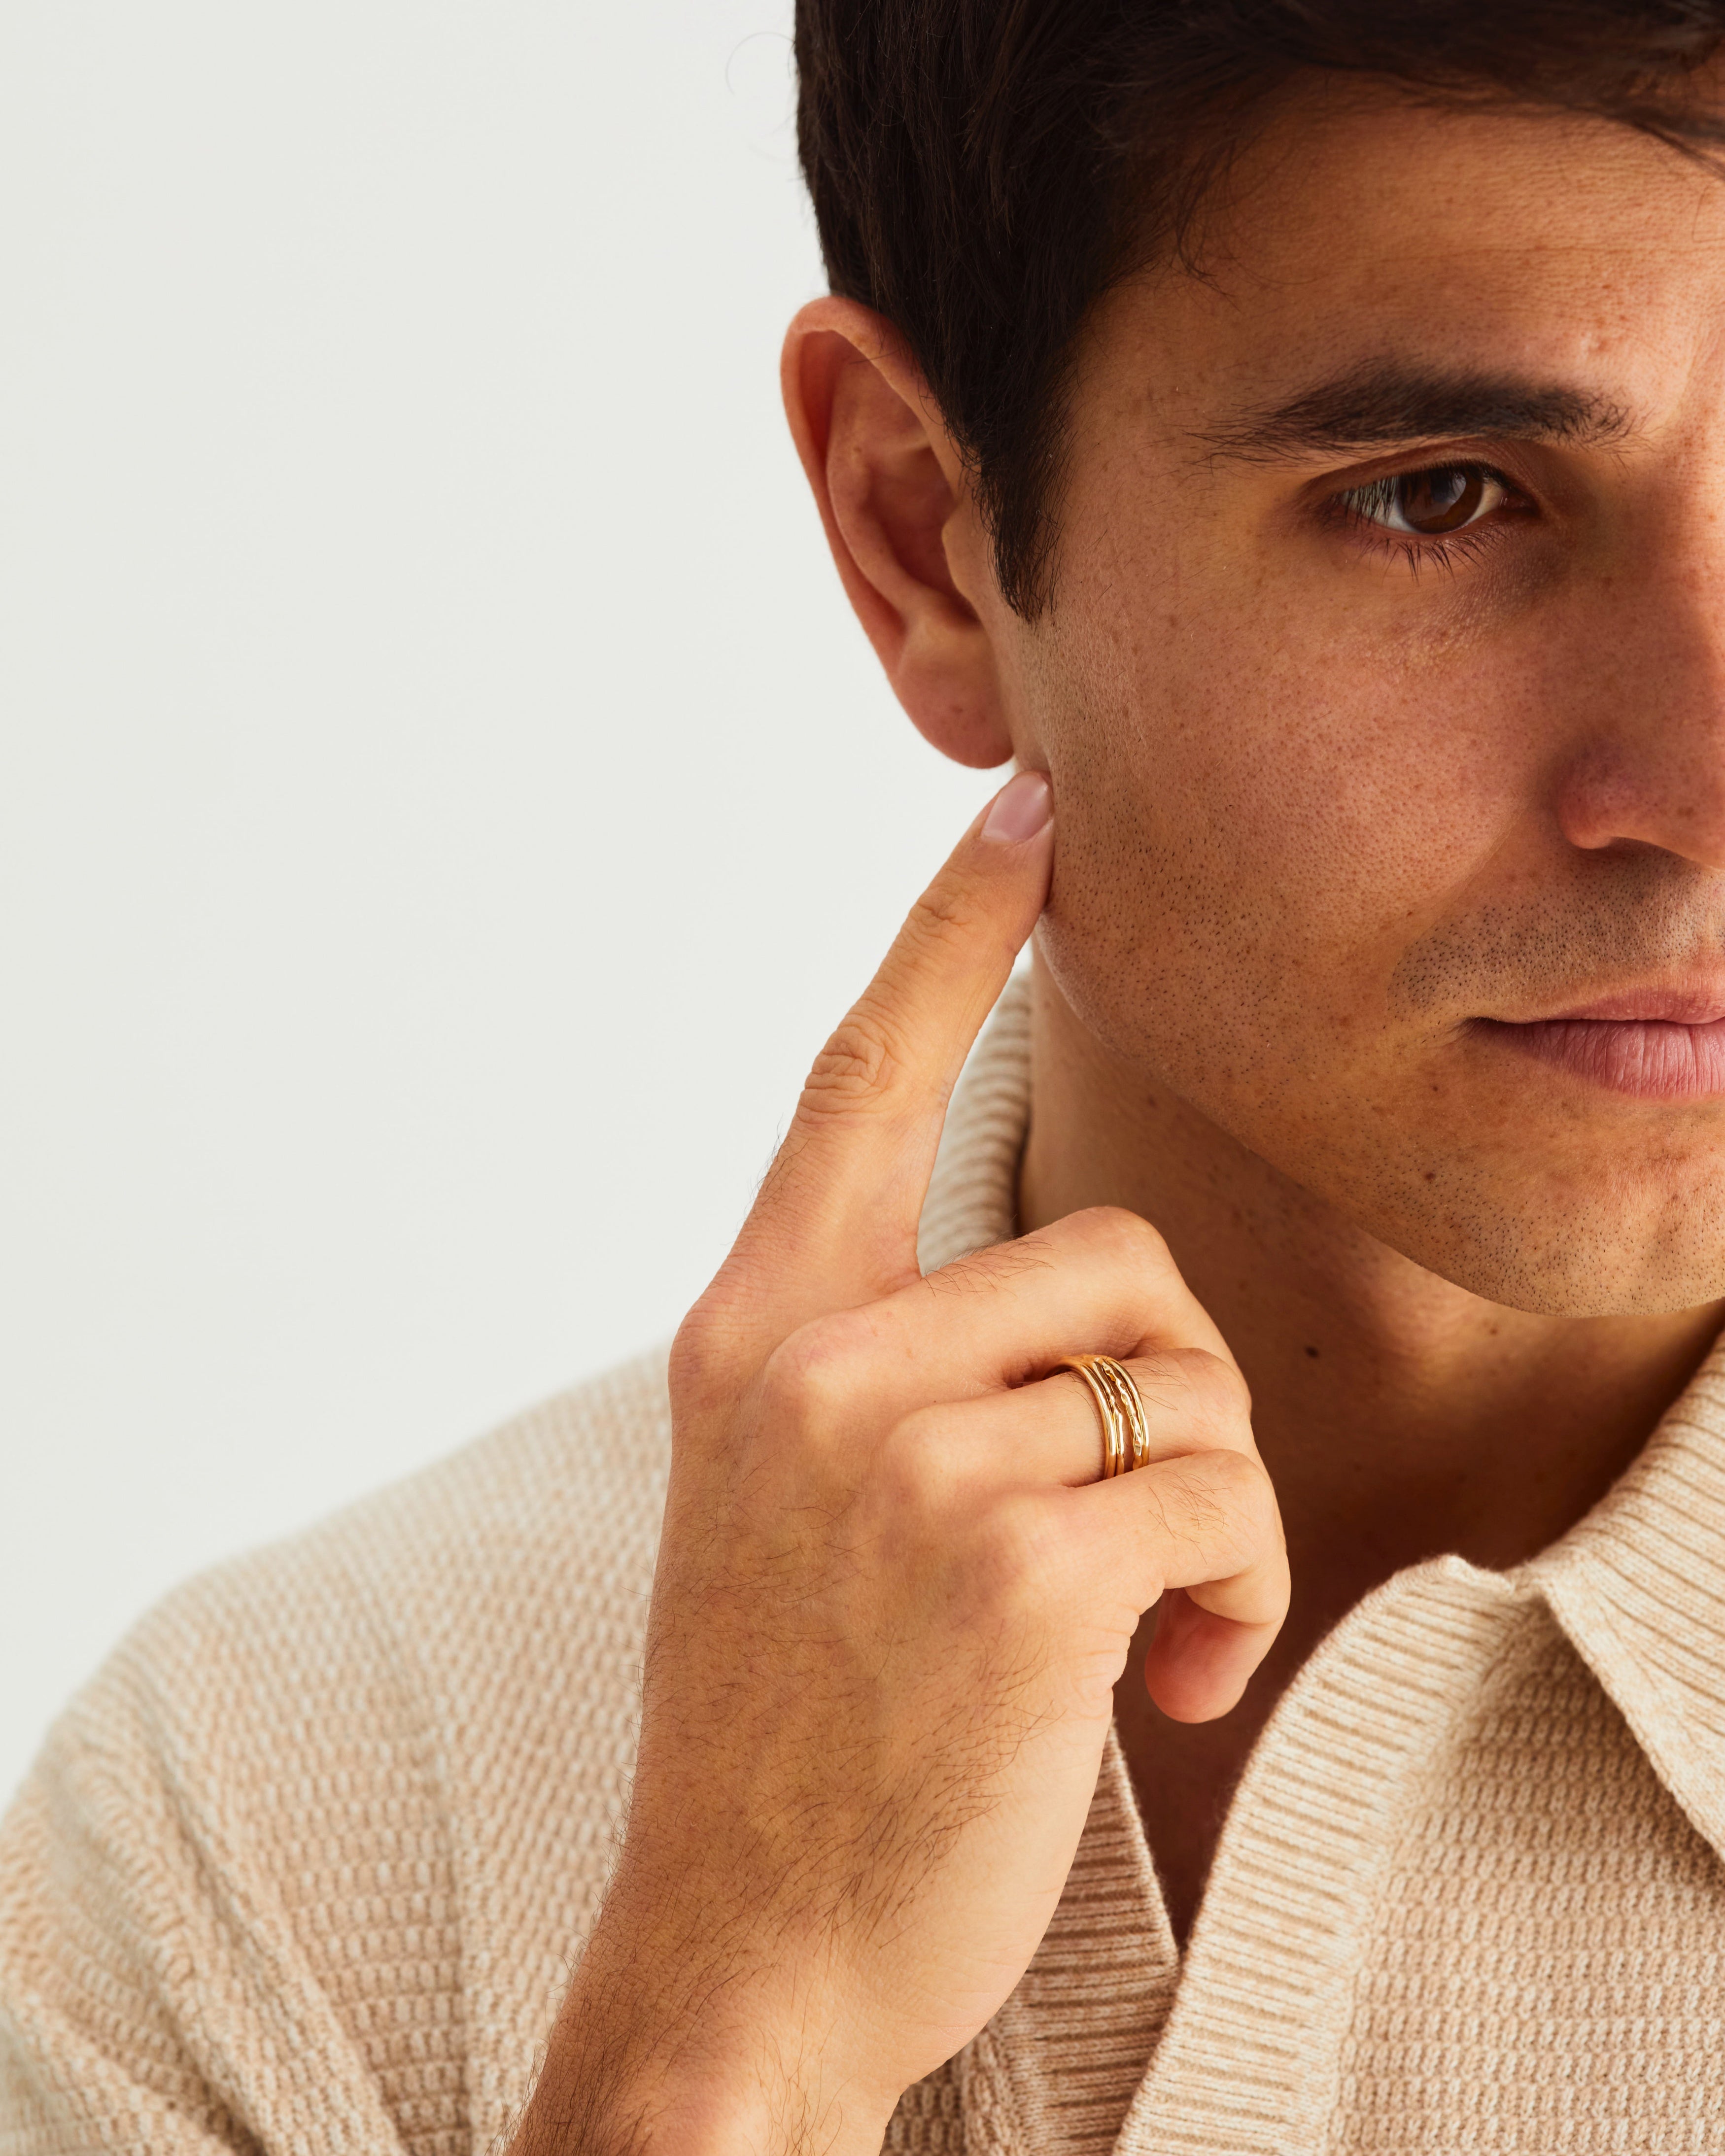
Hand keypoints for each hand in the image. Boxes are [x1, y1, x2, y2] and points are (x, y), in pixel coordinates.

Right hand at [515, 772, 1287, 2155]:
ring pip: (1182, 1375)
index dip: (947, 927)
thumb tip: (1050, 1303)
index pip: (857, 1078)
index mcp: (752, 1334)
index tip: (1021, 808)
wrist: (741, 1948)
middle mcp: (817, 1369)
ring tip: (1147, 1621)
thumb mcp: (783, 1503)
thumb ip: (878, 1367)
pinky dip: (1235, 1591)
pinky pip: (1217, 1492)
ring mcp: (906, 1464)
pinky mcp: (1016, 1569)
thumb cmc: (787, 1724)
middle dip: (1171, 1389)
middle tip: (1141, 1525)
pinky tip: (1172, 1680)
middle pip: (1110, 1253)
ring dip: (1209, 1505)